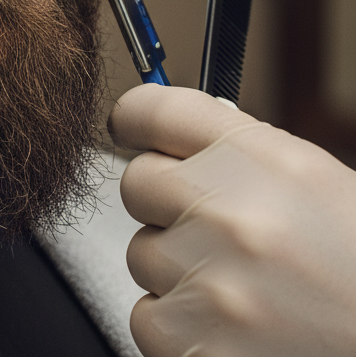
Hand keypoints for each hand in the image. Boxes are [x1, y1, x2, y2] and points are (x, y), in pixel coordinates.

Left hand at [110, 84, 355, 356]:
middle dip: (165, 204)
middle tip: (213, 228)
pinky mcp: (200, 347)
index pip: (152, 110)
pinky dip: (180, 328)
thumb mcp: (311, 181)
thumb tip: (164, 143)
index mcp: (263, 158)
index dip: (134, 120)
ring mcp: (213, 284)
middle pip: (136, 183)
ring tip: (240, 285)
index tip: (132, 131)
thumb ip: (233, 155)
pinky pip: (148, 319)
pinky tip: (232, 327)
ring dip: (176, 270)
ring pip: (142, 255)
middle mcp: (230, 213)